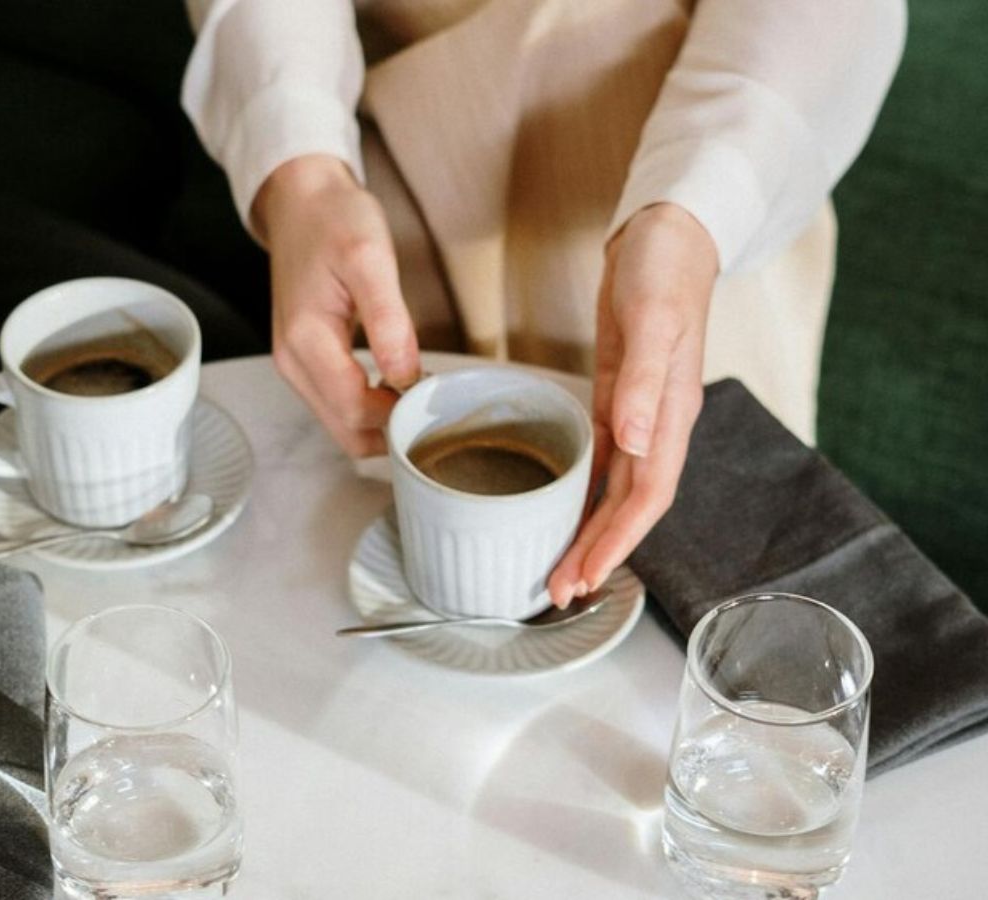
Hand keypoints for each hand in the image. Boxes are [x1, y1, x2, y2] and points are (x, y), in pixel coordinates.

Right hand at [253, 154, 420, 456]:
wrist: (300, 200)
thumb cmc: (334, 220)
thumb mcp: (370, 258)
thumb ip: (387, 320)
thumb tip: (405, 375)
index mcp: (305, 340)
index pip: (356, 411)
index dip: (400, 416)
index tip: (436, 397)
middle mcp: (292, 362)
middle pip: (347, 431)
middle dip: (392, 430)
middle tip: (433, 404)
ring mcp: (295, 364)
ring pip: (342, 424)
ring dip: (382, 423)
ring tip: (420, 394)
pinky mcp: (304, 361)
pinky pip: (338, 405)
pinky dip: (370, 409)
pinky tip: (397, 386)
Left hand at [548, 203, 717, 605]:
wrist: (666, 235)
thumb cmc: (665, 272)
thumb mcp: (653, 320)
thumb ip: (643, 382)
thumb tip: (634, 442)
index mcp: (671, 415)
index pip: (648, 497)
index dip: (619, 542)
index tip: (589, 577)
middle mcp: (656, 425)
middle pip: (628, 506)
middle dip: (598, 552)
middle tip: (561, 592)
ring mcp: (637, 414)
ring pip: (614, 490)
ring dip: (590, 531)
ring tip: (561, 568)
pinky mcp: (616, 397)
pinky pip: (602, 460)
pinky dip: (585, 491)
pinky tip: (566, 511)